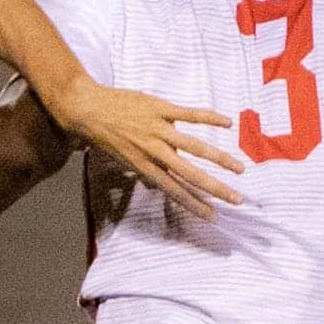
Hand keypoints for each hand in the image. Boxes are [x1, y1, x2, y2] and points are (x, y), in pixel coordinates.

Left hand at [45, 81, 244, 218]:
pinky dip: (209, 117)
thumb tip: (157, 185)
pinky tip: (228, 123)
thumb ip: (141, 171)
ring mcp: (158, 129)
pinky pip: (189, 114)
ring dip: (220, 159)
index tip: (212, 215)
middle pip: (190, 175)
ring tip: (239, 169)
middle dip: (215, 189)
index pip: (174, 190)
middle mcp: (153, 151)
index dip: (193, 204)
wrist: (84, 108)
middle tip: (237, 199)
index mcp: (143, 166)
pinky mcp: (160, 109)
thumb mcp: (117, 160)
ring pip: (195, 147)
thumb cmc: (99, 135)